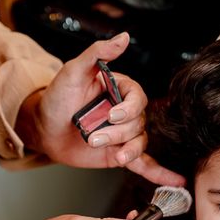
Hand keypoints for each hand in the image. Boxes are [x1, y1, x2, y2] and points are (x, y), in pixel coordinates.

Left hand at [22, 32, 183, 186]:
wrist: (44, 128)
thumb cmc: (57, 98)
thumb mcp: (74, 71)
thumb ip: (97, 54)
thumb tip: (123, 38)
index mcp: (120, 90)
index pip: (137, 99)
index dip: (128, 109)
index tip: (111, 115)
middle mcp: (125, 112)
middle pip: (137, 124)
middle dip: (116, 133)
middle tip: (92, 136)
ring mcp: (124, 135)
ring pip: (138, 143)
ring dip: (125, 150)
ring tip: (109, 153)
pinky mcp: (119, 154)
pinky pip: (144, 163)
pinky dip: (159, 173)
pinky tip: (174, 181)